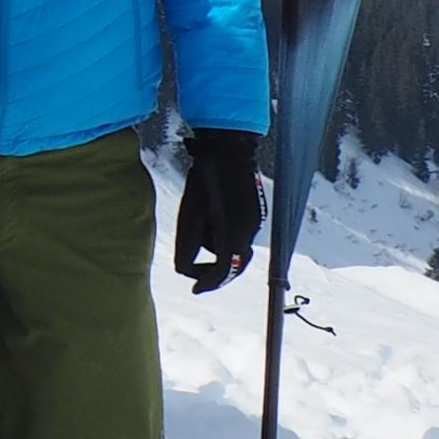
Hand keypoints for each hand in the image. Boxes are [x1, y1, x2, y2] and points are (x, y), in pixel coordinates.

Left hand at [173, 127, 266, 289]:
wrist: (228, 149)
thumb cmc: (205, 179)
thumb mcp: (190, 213)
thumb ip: (188, 243)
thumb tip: (183, 269)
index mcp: (234, 232)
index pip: (224, 270)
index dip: (208, 282)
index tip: (195, 289)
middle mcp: (250, 230)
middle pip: (235, 263)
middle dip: (216, 272)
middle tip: (199, 278)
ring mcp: (255, 220)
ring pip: (238, 247)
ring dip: (220, 251)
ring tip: (200, 238)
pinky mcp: (255, 212)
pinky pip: (241, 233)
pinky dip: (227, 236)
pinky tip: (213, 223)